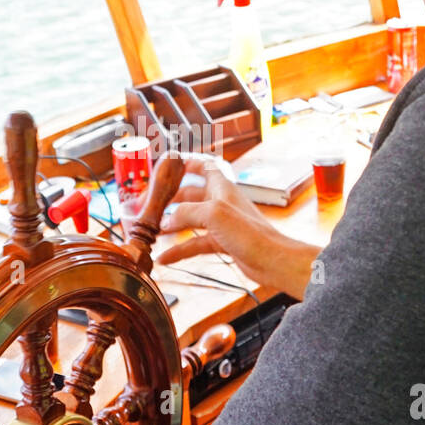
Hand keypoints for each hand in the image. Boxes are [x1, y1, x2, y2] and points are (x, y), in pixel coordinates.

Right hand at [156, 155, 318, 298]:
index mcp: (221, 188)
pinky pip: (195, 243)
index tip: (169, 166)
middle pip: (191, 195)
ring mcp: (221, 224)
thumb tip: (166, 220)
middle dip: (170, 200)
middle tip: (151, 206)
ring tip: (154, 232)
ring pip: (190, 221)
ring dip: (172, 226)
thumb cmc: (252, 234)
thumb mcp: (214, 214)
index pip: (204, 166)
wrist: (272, 260)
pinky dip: (180, 250)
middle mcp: (220, 203)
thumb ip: (186, 212)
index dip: (187, 163)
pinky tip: (166, 257)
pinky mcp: (222, 243)